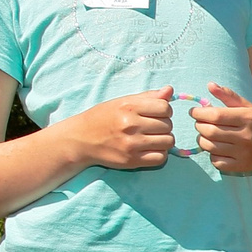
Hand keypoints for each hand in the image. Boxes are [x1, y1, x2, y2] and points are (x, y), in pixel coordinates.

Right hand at [58, 88, 174, 170]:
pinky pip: (160, 158)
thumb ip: (148, 96)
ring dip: (164, 140)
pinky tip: (150, 149)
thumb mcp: (123, 101)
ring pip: (168, 142)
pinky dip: (159, 154)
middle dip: (164, 125)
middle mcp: (131, 125)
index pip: (165, 107)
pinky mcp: (132, 160)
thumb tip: (170, 90)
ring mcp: (131, 144)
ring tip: (152, 138)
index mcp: (129, 107)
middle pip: (168, 125)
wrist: (81, 139)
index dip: (165, 110)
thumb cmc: (104, 117)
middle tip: (152, 127)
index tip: (156, 114)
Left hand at [192, 82, 251, 176]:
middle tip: (200, 123)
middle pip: (209, 131)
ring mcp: (244, 153)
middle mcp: (247, 136)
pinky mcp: (241, 166)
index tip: (194, 111)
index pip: (215, 115)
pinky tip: (217, 148)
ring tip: (207, 135)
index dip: (199, 113)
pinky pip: (216, 161)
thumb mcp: (248, 107)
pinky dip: (212, 154)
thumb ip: (228, 96)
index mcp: (248, 118)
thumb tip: (210, 85)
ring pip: (210, 146)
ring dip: (202, 139)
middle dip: (199, 125)